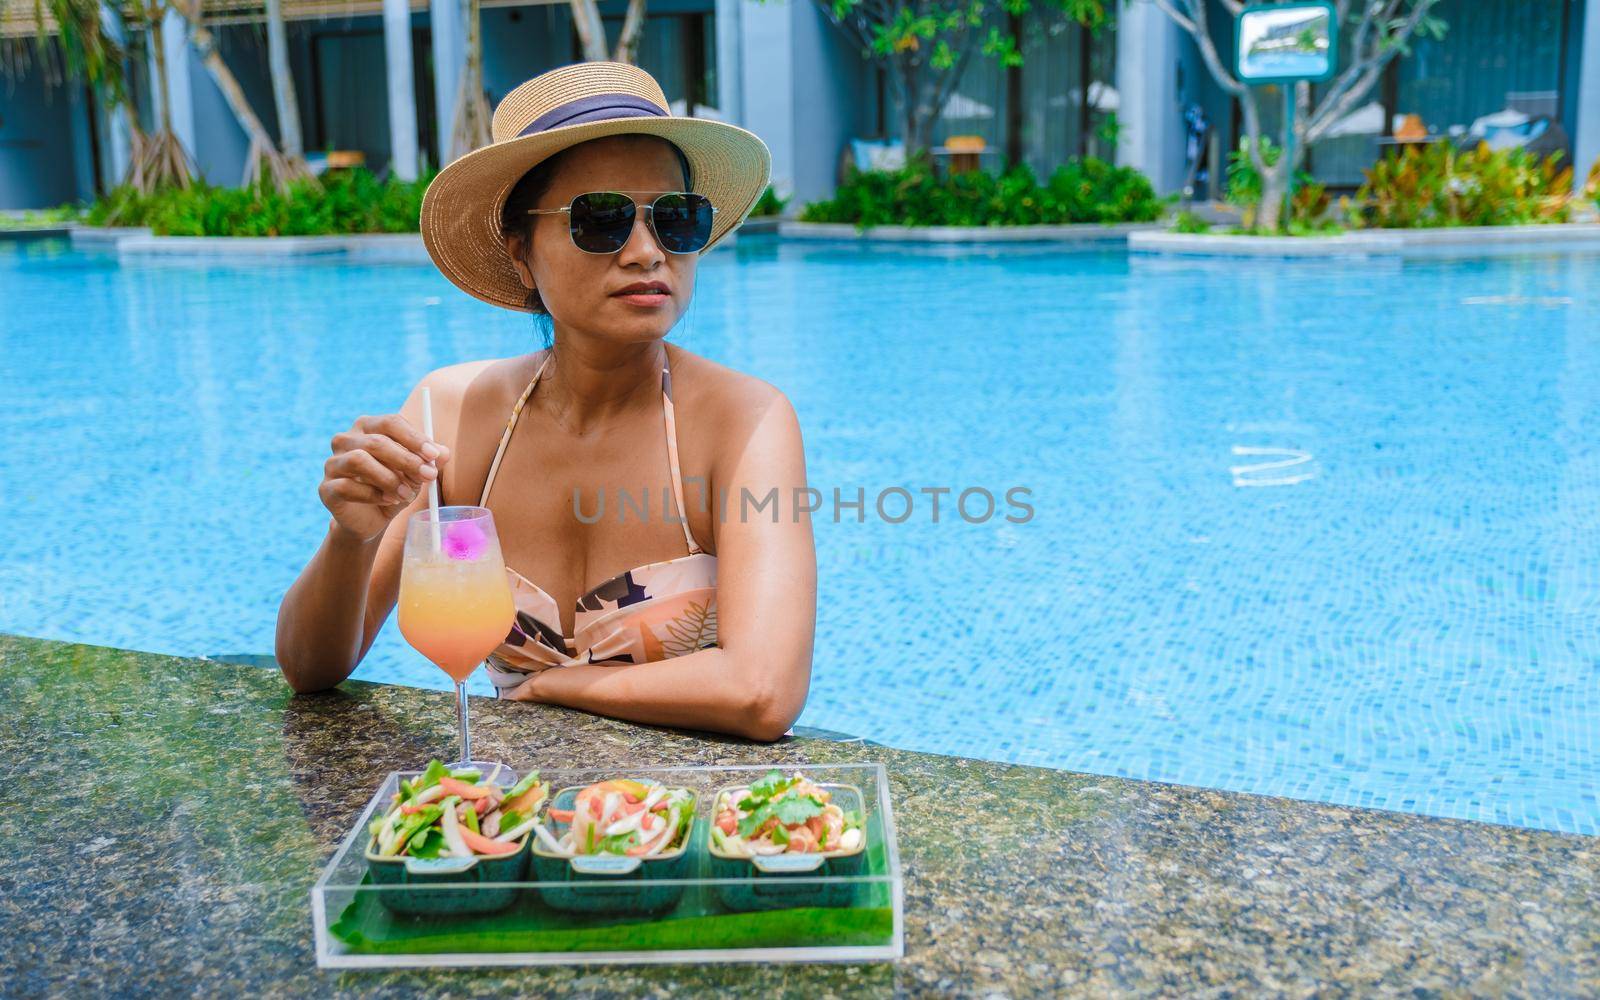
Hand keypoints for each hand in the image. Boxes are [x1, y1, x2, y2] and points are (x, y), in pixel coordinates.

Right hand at [319, 414, 450, 541]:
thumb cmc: (394, 487)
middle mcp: (345, 440)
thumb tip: (444, 452)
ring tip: (405, 494)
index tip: (434, 455)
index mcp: (367, 427)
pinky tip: (387, 501)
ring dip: (389, 478)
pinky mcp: (326, 488)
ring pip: (359, 460)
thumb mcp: (416, 474)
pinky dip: (373, 495)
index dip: (414, 438)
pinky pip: (348, 486)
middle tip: (427, 476)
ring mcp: (332, 463)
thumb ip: (429, 461)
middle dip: (407, 460)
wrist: (371, 520)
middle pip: (376, 441)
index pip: (390, 422)